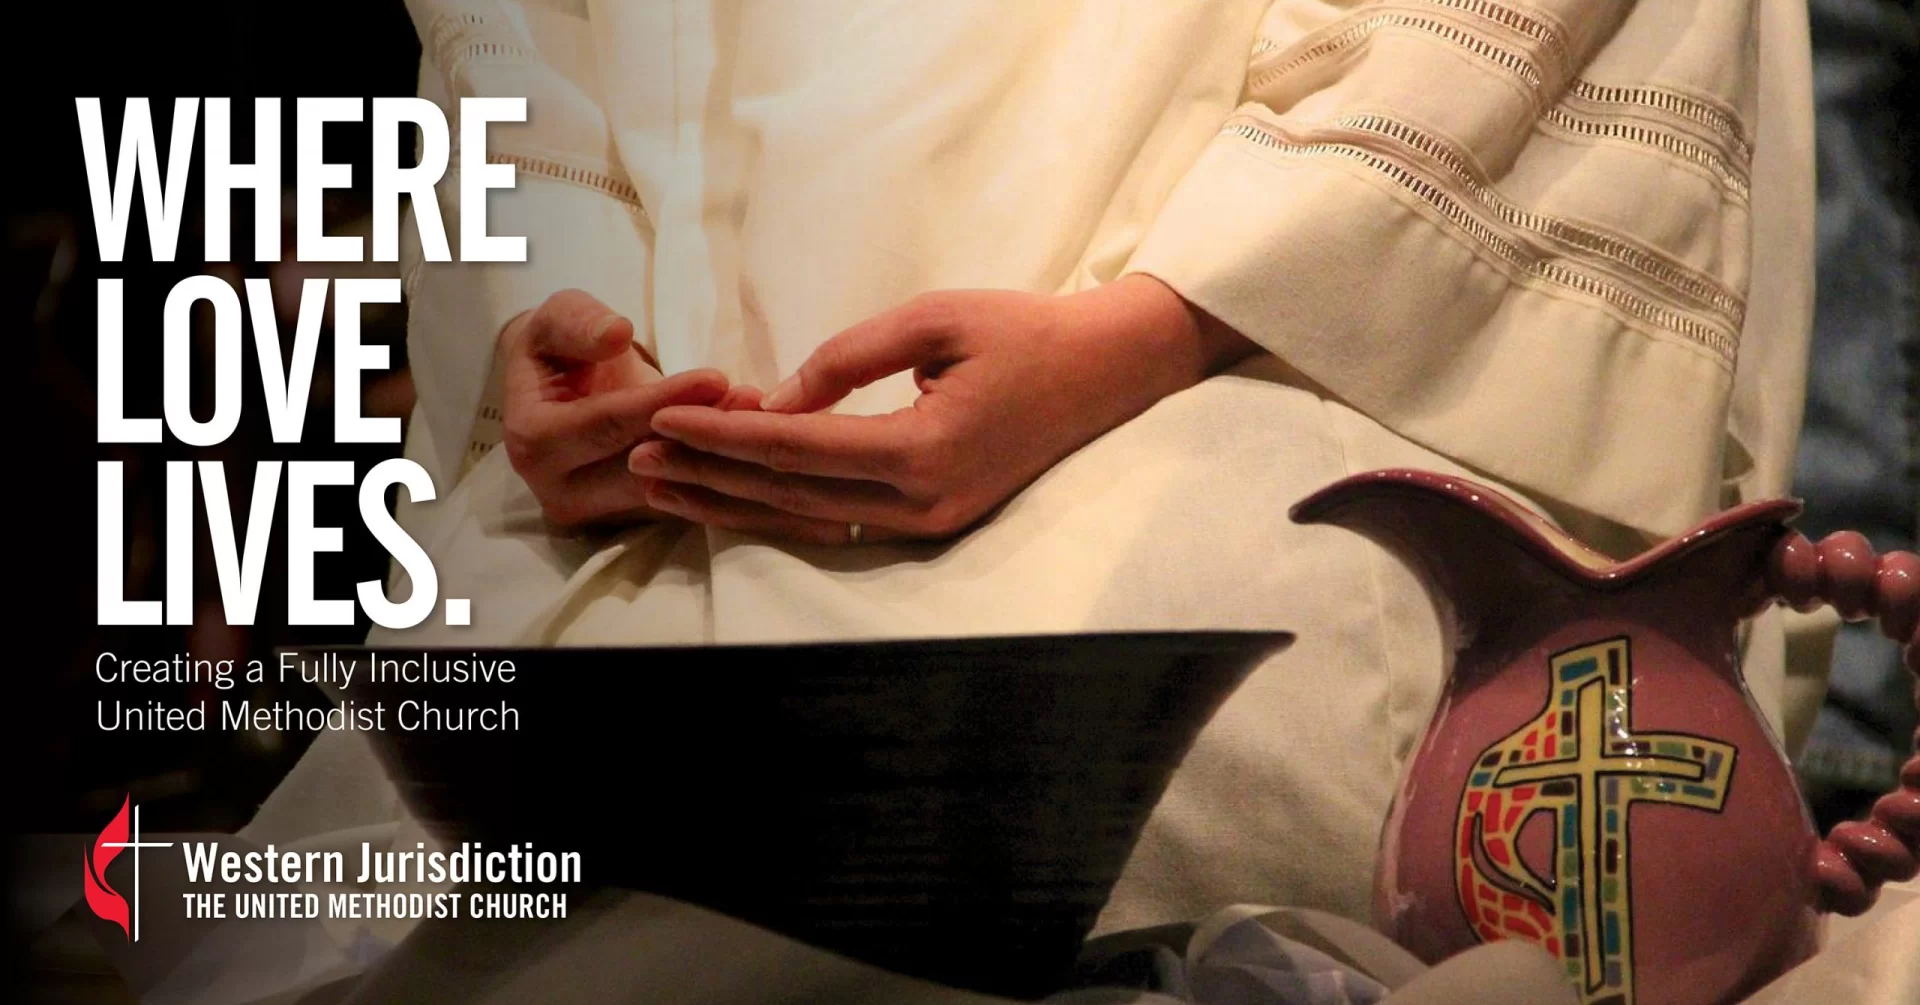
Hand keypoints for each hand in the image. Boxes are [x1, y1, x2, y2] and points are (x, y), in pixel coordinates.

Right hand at [499, 289, 747, 527]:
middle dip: (701, 435)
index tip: (715, 378)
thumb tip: (615, 334)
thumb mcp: (558, 319)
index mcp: (533, 444)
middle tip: (753, 403)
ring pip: (669, 488)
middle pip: (643, 467)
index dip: (663, 402)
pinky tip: (751, 438)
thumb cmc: (561, 348)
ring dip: (718, 455)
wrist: (560, 388)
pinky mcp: (632, 523)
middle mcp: (561, 493)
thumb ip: (578, 322)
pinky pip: (683, 499)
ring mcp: (599, 517)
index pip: (608, 426)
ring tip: (760, 416)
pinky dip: (717, 469)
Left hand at [632, 274, 1256, 544]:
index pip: (795, 449)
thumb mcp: (934, 317)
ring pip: (811, 521)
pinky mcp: (936, 522)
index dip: (722, 437)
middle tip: (639, 461)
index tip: (663, 420)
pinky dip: (784, 508)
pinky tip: (736, 497)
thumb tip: (777, 399)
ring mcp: (931, 522)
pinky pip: (841, 522)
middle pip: (791, 498)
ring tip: (667, 487)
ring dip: (736, 504)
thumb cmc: (1024, 330)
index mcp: (923, 449)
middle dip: (711, 480)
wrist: (1106, 372)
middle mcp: (923, 502)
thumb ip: (850, 359)